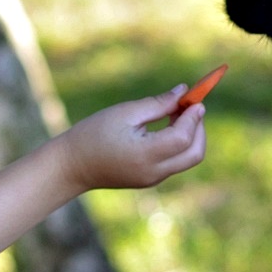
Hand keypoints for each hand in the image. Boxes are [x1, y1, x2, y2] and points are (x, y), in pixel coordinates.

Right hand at [56, 88, 208, 191]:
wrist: (71, 167)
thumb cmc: (93, 134)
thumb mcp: (124, 113)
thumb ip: (157, 104)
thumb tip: (183, 92)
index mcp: (145, 154)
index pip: (183, 137)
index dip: (193, 117)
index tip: (195, 98)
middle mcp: (153, 171)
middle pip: (194, 153)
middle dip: (199, 128)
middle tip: (192, 106)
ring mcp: (153, 179)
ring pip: (187, 158)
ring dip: (190, 135)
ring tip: (176, 112)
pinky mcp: (150, 179)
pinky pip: (175, 161)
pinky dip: (179, 143)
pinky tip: (167, 125)